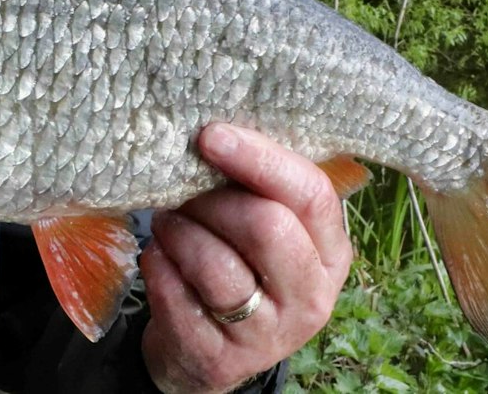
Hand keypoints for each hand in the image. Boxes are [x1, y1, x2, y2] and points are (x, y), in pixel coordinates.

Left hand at [139, 124, 351, 392]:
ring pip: (214, 263)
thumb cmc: (237, 263)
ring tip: (168, 224)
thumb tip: (216, 127)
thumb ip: (256, 185)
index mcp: (330, 251)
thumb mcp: (264, 227)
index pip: (310, 193)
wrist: (206, 348)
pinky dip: (157, 265)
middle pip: (265, 225)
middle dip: (212, 199)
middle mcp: (311, 297)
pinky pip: (175, 295)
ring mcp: (268, 336)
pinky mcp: (220, 360)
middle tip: (183, 191)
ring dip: (177, 231)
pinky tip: (159, 259)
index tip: (210, 135)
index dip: (258, 158)